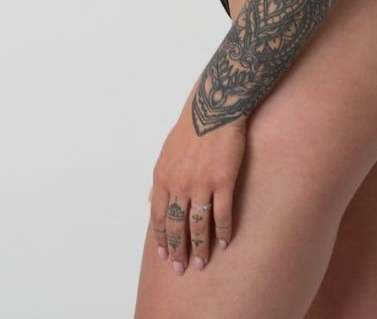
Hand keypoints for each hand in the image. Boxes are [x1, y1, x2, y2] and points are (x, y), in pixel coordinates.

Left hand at [148, 82, 247, 274]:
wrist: (215, 107)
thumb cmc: (191, 127)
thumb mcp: (166, 151)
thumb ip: (160, 178)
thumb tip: (151, 200)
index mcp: (163, 177)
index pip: (159, 217)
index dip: (162, 239)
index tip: (164, 255)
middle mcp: (179, 184)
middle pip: (177, 226)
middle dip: (177, 250)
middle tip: (181, 268)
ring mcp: (201, 183)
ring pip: (198, 225)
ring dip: (200, 247)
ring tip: (202, 262)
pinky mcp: (223, 180)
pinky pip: (222, 213)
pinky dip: (223, 231)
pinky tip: (225, 243)